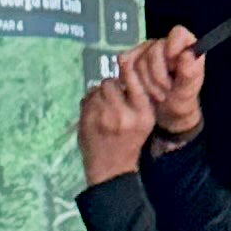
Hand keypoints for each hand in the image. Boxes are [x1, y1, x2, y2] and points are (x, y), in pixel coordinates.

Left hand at [76, 64, 156, 184]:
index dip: (127, 69)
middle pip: (111, 82)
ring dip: (99, 95)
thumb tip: (126, 66)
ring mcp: (103, 116)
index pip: (133, 79)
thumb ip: (138, 98)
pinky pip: (86, 98)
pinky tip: (95, 115)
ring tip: (103, 109)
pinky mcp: (87, 119)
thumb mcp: (144, 122)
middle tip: (113, 100)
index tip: (124, 62)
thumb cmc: (130, 142)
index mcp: (142, 113)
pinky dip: (89, 102)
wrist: (112, 169)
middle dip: (111, 88)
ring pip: (97, 89)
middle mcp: (124, 113)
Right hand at [124, 27, 205, 143]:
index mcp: (185, 46)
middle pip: (154, 51)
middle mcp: (165, 44)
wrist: (167, 113)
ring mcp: (147, 50)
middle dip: (159, 76)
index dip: (174, 44)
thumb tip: (188, 53)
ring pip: (138, 62)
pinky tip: (143, 90)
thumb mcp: (188, 90)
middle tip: (167, 91)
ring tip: (159, 94)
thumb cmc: (182, 99)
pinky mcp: (131, 58)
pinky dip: (132, 81)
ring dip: (148, 83)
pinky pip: (126, 64)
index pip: (179, 33)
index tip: (172, 61)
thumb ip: (189, 72)